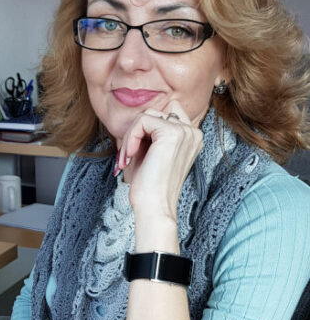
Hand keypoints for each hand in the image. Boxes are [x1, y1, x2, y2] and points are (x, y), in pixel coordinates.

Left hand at [117, 100, 202, 223]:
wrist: (154, 206)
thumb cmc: (149, 185)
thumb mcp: (151, 152)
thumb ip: (150, 132)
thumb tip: (140, 114)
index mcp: (191, 138)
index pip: (165, 114)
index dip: (145, 129)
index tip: (135, 151)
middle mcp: (193, 132)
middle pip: (155, 112)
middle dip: (136, 132)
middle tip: (127, 155)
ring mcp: (185, 131)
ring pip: (147, 115)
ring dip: (130, 135)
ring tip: (127, 157)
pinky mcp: (172, 133)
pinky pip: (142, 120)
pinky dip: (130, 136)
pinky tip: (130, 155)